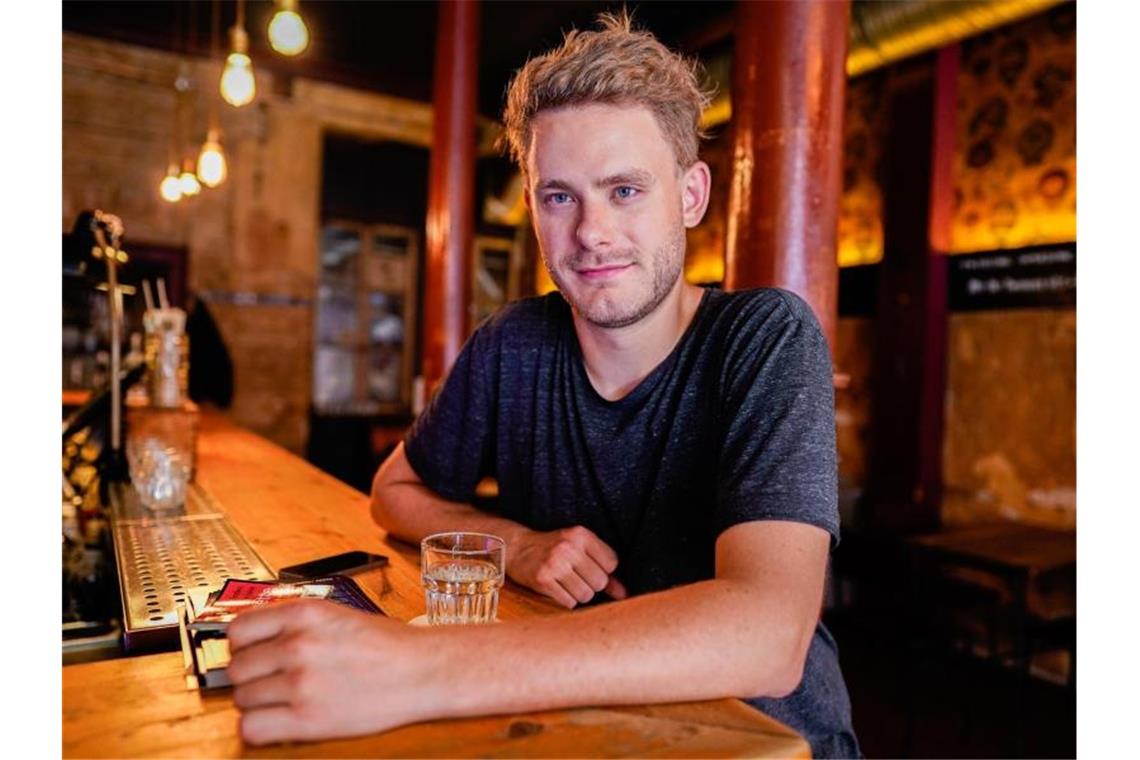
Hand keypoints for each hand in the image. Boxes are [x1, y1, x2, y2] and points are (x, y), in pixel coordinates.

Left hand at [227, 600, 432, 744]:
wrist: (423, 670)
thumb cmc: (387, 644)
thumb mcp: (336, 614)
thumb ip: (294, 623)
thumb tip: (254, 640)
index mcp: (305, 613)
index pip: (238, 631)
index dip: (243, 646)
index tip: (252, 654)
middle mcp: (298, 645)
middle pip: (237, 668)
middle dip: (251, 676)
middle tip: (273, 681)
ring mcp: (301, 682)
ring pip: (242, 698)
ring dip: (258, 702)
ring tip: (283, 701)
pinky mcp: (308, 719)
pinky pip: (252, 728)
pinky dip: (259, 728)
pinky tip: (278, 722)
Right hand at [507, 525, 627, 607]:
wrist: (518, 549)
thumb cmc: (554, 549)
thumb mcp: (579, 550)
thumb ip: (603, 569)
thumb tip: (624, 595)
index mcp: (581, 535)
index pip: (612, 563)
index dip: (604, 570)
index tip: (589, 567)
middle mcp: (568, 547)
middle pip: (600, 582)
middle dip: (592, 585)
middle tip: (576, 576)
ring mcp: (555, 563)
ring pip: (586, 595)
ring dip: (579, 594)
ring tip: (566, 582)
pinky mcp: (543, 579)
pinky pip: (569, 603)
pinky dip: (566, 600)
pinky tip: (557, 588)